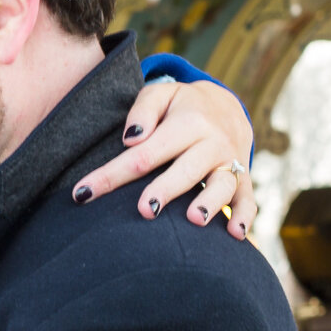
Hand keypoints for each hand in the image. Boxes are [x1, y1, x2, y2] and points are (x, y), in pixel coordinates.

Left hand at [73, 77, 258, 238]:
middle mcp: (211, 143)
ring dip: (210, 203)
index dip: (112, 175)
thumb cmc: (179, 106)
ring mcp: (229, 162)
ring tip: (194, 220)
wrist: (227, 108)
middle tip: (146, 209)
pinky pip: (248, 198)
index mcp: (187, 122)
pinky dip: (245, 215)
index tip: (83, 194)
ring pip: (222, 184)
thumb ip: (142, 110)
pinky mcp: (243, 178)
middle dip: (166, 190)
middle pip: (186, 170)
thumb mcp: (160, 95)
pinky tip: (235, 235)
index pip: (144, 153)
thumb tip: (130, 139)